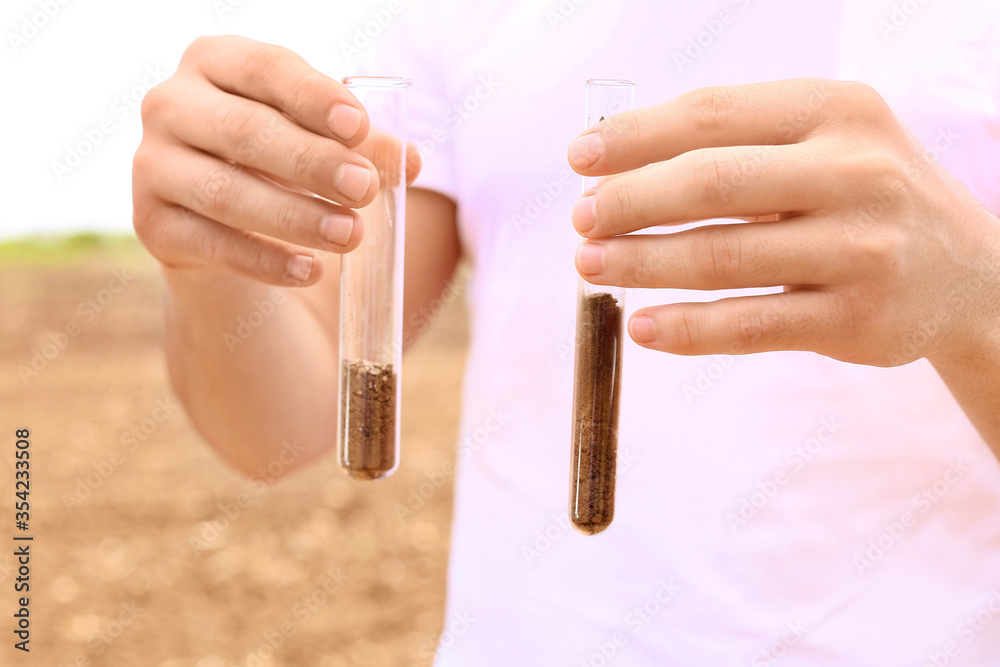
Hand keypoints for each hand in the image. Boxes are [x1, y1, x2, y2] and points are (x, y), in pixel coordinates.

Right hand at [133, 36, 419, 286]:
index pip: (265, 69)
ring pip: (226, 192)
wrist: (223, 221)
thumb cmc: (280, 161)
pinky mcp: (152, 224)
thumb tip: (408, 159)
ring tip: (350, 235)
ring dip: (294, 217)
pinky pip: (211, 244)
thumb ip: (364, 146)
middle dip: (311, 162)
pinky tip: (310, 271)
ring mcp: (153, 165)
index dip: (313, 97)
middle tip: (364, 188)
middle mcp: (171, 105)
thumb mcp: (321, 142)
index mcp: (215, 62)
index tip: (359, 126)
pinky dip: (265, 261)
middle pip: (245, 132)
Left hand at [567, 79, 999, 367]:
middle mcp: (856, 172)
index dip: (636, 137)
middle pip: (712, 183)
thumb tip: (618, 165)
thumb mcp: (827, 141)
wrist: (969, 272)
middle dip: (629, 202)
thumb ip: (740, 141)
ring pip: (723, 257)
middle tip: (580, 220)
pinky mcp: (856, 320)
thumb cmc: (864, 196)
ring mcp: (860, 250)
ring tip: (590, 266)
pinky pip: (751, 325)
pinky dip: (688, 329)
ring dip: (642, 263)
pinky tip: (642, 328)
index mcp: (838, 110)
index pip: (714, 114)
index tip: (580, 158)